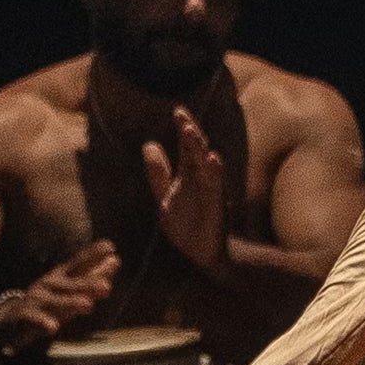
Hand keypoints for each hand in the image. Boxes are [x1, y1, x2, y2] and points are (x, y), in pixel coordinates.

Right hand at [0, 239, 117, 352]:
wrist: (9, 316)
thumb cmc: (48, 301)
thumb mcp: (71, 288)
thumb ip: (93, 276)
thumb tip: (116, 260)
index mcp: (62, 276)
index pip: (79, 263)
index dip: (93, 255)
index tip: (110, 247)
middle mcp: (49, 284)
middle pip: (70, 283)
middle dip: (87, 283)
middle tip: (106, 286)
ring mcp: (36, 298)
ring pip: (55, 300)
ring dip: (71, 302)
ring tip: (88, 306)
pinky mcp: (23, 314)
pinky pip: (33, 318)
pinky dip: (43, 321)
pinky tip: (53, 327)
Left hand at [143, 107, 227, 273]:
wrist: (203, 254)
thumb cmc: (187, 226)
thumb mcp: (164, 197)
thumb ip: (158, 173)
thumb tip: (149, 145)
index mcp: (189, 175)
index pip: (187, 147)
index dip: (184, 129)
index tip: (178, 110)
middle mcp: (201, 179)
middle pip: (196, 150)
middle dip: (190, 132)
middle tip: (181, 114)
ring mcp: (210, 191)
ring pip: (206, 164)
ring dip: (199, 147)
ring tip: (190, 131)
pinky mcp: (216, 205)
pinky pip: (216, 186)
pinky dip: (215, 172)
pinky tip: (213, 158)